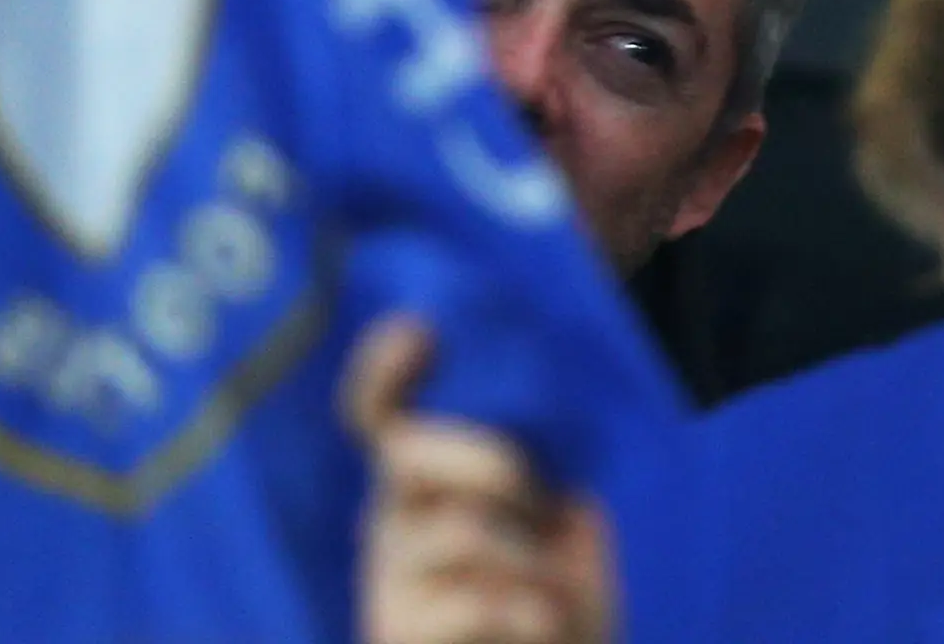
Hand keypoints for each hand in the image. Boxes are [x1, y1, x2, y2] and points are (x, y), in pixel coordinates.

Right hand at [345, 315, 616, 643]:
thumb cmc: (558, 617)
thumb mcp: (567, 541)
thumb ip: (554, 491)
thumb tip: (554, 469)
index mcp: (425, 483)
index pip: (376, 414)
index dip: (381, 369)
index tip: (417, 331)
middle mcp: (390, 521)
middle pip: (404, 450)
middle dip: (487, 459)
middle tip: (540, 499)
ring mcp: (385, 580)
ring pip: (460, 527)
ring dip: (532, 555)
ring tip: (555, 590)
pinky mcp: (394, 632)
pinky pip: (474, 599)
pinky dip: (532, 609)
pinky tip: (547, 626)